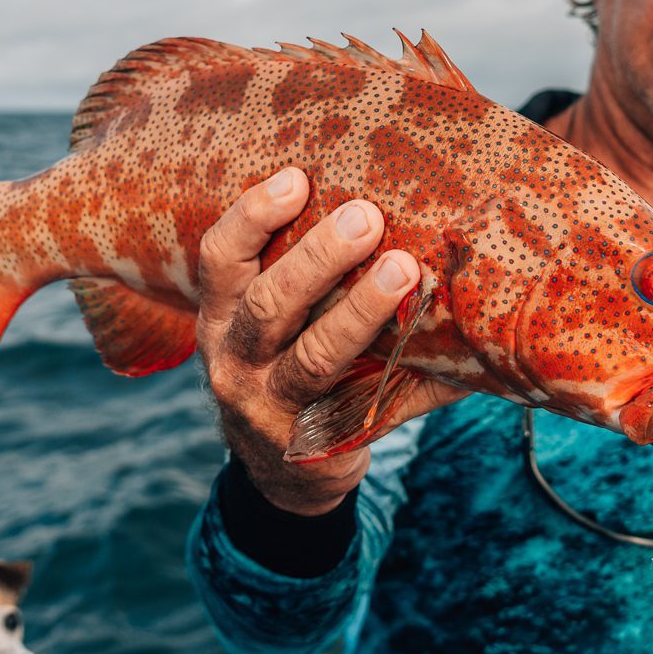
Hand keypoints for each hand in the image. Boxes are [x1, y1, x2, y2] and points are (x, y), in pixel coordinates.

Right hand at [197, 167, 463, 516]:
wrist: (286, 476)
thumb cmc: (292, 367)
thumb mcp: (276, 326)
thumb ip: (311, 274)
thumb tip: (393, 196)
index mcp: (219, 316)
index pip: (220, 258)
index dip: (253, 216)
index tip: (297, 178)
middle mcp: (233, 360)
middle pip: (268, 303)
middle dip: (317, 257)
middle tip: (365, 216)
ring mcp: (270, 407)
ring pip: (314, 356)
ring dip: (361, 310)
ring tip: (403, 269)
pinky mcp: (313, 444)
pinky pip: (359, 403)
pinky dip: (400, 371)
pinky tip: (433, 346)